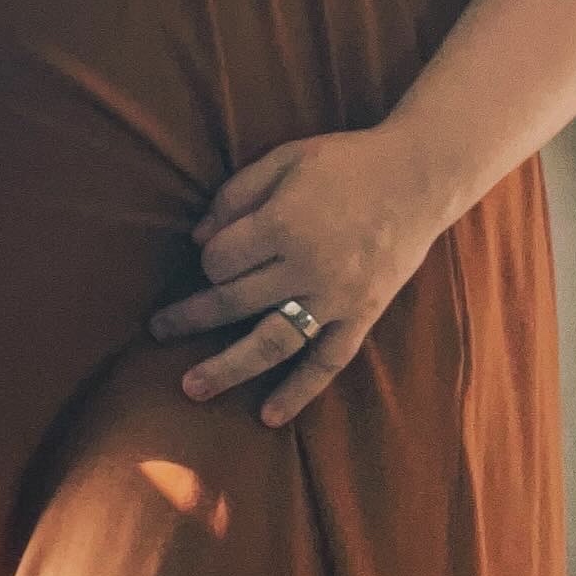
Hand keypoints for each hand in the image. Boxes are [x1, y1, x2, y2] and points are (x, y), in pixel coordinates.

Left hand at [147, 125, 444, 427]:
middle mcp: (308, 267)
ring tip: (191, 388)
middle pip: (235, 302)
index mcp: (285, 223)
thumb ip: (237, 194)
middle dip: (191, 317)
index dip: (208, 256)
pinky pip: (327, 360)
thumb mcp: (285, 159)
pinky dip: (299, 390)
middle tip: (157, 330)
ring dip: (229, 367)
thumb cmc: (345, 162)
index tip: (212, 250)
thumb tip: (198, 237)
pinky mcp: (363, 316)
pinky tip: (269, 416)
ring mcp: (337, 298)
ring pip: (274, 342)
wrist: (418, 176)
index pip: (221, 258)